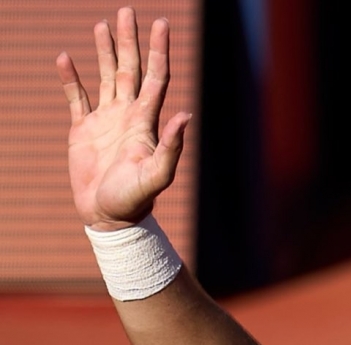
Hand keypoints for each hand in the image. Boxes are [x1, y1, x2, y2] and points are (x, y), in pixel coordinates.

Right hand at [56, 7, 189, 230]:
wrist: (109, 217)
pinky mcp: (83, 131)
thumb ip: (171, 147)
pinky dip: (70, 79)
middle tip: (127, 11)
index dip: (158, 50)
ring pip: (104, 77)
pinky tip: (65, 58)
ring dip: (103, 51)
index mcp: (146, 121)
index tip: (161, 23)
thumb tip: (186, 115)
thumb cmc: (134, 200)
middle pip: (130, 68)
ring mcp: (105, 121)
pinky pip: (76, 98)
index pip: (155, 77)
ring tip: (102, 24)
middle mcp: (128, 115)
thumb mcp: (156, 175)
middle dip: (129, 40)